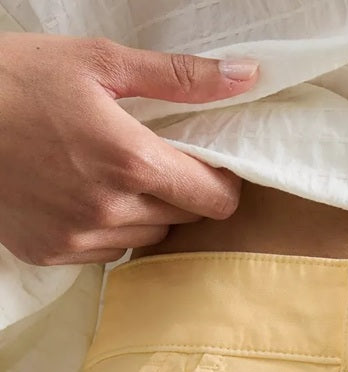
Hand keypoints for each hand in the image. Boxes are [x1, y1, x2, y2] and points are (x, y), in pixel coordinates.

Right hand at [0, 32, 259, 265]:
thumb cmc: (16, 78)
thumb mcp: (98, 62)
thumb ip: (179, 77)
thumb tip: (245, 77)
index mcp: (130, 162)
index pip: (216, 200)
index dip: (221, 180)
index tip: (208, 160)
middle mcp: (111, 210)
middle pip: (184, 218)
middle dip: (178, 188)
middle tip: (147, 153)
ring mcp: (81, 239)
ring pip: (147, 236)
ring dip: (143, 210)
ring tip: (107, 171)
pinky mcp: (53, 254)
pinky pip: (107, 251)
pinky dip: (107, 227)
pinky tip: (79, 193)